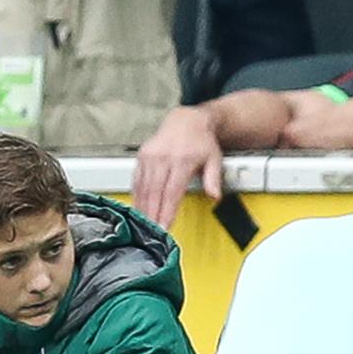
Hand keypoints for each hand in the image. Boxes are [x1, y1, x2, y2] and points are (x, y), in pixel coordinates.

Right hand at [133, 105, 223, 228]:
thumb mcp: (214, 159)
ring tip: (143, 225)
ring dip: (142, 208)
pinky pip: (137, 179)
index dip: (166, 212)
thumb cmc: (201, 141)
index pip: (171, 192)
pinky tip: (138, 208)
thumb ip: (214, 178)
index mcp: (181, 160)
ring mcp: (150, 156)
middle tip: (151, 233)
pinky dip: (137, 195)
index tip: (163, 228)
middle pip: (154, 192)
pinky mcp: (142, 156)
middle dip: (152, 215)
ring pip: (143, 187)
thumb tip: (215, 196)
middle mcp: (162, 158)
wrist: (187, 120)